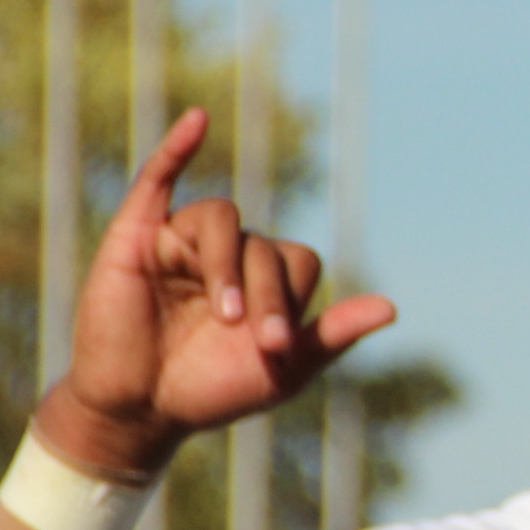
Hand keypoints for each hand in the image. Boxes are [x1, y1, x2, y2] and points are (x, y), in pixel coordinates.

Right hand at [38, 108, 395, 481]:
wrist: (139, 410)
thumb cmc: (209, 390)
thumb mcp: (283, 371)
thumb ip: (332, 335)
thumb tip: (392, 308)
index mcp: (265, 277)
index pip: (298, 261)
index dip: (292, 299)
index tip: (275, 347)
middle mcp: (229, 252)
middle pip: (263, 245)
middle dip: (267, 294)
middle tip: (261, 341)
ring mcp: (183, 241)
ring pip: (221, 220)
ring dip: (229, 266)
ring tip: (224, 315)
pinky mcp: (137, 235)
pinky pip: (158, 179)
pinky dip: (178, 147)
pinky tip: (199, 120)